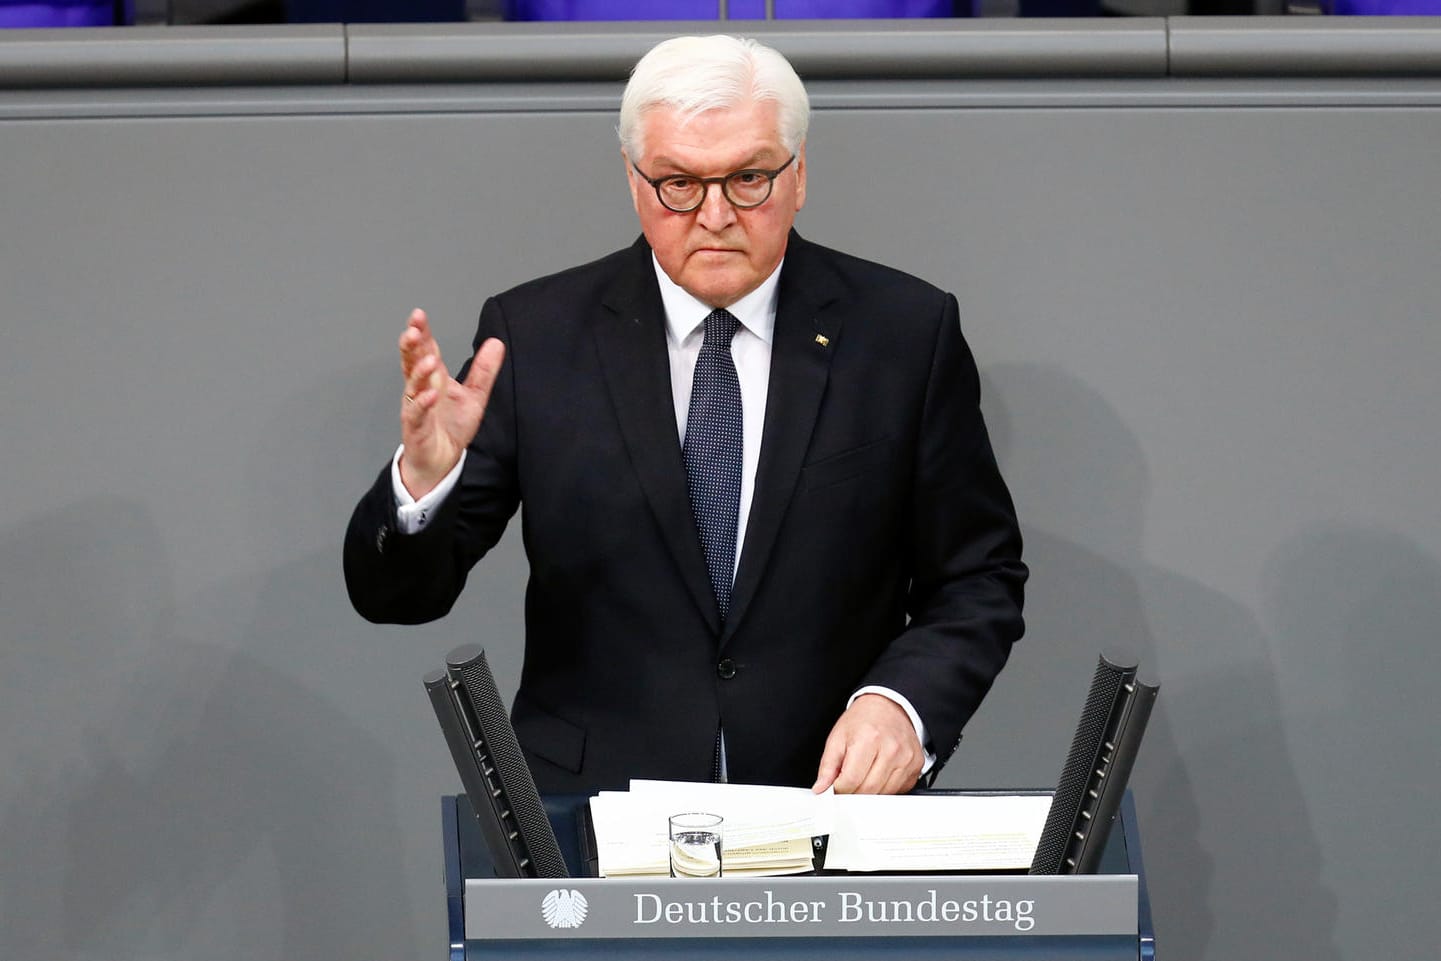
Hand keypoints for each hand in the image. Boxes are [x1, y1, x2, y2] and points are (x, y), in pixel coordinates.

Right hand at [396, 308, 505, 498]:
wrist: (442, 461)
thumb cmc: (451, 426)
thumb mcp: (474, 395)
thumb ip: (484, 370)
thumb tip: (496, 342)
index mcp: (433, 377)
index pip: (425, 349)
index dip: (422, 332)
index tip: (419, 315)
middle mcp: (421, 388)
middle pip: (411, 361)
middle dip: (411, 345)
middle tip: (413, 329)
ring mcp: (416, 407)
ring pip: (412, 385)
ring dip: (419, 372)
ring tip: (429, 360)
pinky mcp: (415, 427)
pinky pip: (416, 413)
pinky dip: (423, 403)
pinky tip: (431, 394)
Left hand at [811, 694, 924, 794]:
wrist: (890, 705)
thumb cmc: (864, 719)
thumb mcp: (838, 737)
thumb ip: (827, 766)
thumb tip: (820, 788)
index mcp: (868, 739)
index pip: (851, 780)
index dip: (839, 789)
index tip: (835, 786)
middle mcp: (891, 749)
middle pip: (868, 791)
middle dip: (853, 793)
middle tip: (847, 783)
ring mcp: (906, 758)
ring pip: (883, 794)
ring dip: (869, 793)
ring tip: (863, 775)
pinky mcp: (916, 766)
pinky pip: (898, 790)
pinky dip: (885, 789)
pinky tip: (879, 773)